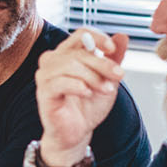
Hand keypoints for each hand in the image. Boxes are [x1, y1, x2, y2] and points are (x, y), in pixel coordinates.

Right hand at [35, 28, 127, 165]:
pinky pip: (59, 82)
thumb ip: (113, 58)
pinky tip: (88, 94)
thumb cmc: (88, 105)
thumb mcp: (107, 79)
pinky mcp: (44, 92)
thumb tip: (122, 37)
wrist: (79, 131)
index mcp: (68, 54)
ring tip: (105, 90)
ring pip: (68, 65)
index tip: (112, 49)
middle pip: (78, 51)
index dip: (98, 38)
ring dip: (92, 77)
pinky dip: (78, 86)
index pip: (80, 34)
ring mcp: (46, 76)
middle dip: (102, 64)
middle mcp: (54, 61)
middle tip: (119, 76)